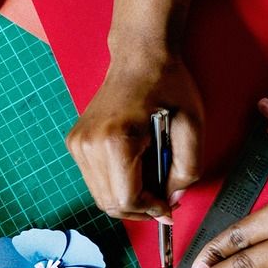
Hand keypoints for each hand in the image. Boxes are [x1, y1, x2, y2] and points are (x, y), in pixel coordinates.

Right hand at [65, 51, 203, 220]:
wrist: (140, 56)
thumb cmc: (168, 86)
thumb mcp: (192, 127)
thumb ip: (187, 170)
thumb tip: (171, 200)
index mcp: (116, 141)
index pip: (126, 200)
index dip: (150, 211)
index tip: (168, 209)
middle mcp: (89, 145)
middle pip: (109, 203)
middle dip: (138, 209)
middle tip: (162, 200)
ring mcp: (78, 144)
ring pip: (100, 195)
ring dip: (126, 198)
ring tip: (150, 182)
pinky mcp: (76, 142)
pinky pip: (95, 179)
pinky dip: (115, 184)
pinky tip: (134, 169)